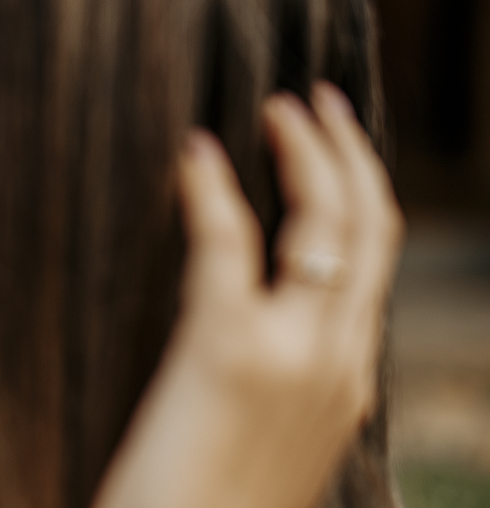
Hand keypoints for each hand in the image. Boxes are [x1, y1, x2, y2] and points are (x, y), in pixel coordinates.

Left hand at [94, 82, 403, 507]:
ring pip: (326, 223)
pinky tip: (192, 150)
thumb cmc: (203, 501)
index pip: (375, 262)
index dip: (359, 189)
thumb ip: (279, 373)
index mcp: (348, 380)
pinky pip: (227, 245)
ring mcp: (293, 356)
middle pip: (368, 227)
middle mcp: (340, 363)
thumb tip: (253, 313)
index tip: (328, 141)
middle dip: (346, 150)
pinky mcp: (227, 353)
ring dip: (303, 152)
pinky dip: (212, 188)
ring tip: (274, 106)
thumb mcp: (267, 435)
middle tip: (310, 99)